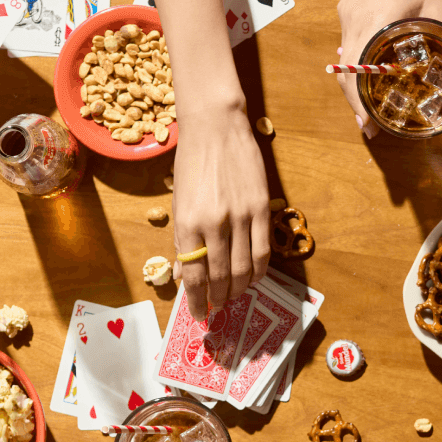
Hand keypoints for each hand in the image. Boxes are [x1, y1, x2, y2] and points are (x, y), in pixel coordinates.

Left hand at [171, 102, 270, 316]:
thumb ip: (183, 239)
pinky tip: (253, 277)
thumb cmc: (192, 163)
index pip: (193, 275)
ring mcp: (240, 216)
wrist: (216, 127)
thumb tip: (184, 273)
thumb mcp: (179, 202)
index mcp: (187, 222)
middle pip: (219, 276)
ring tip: (234, 295)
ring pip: (243, 268)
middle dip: (218, 298)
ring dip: (238, 288)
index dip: (196, 300)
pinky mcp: (261, 208)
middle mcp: (214, 223)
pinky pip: (263, 250)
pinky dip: (258, 270)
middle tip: (219, 306)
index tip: (198, 313)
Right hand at [335, 0, 441, 137]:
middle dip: (355, 103)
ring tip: (369, 99)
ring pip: (344, 58)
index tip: (368, 126)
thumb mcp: (439, 6)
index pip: (355, 78)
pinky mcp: (348, 5)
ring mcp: (347, 13)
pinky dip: (355, 58)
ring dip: (354, 81)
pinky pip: (348, 39)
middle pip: (345, 74)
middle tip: (370, 124)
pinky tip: (369, 65)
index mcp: (373, 26)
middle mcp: (353, 23)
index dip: (359, 107)